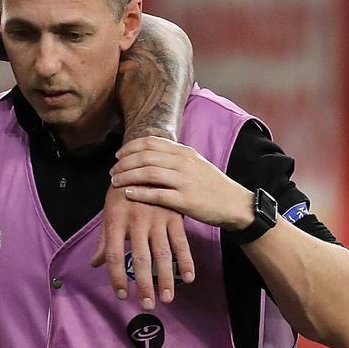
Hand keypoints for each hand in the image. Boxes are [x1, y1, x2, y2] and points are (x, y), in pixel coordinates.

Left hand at [90, 175, 195, 310]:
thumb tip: (94, 264)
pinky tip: (188, 278)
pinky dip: (185, 261)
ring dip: (165, 278)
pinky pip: (181, 243)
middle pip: (140, 258)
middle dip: (143, 284)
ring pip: (162, 254)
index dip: (116, 276)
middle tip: (146, 305)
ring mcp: (157, 218)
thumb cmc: (121, 193)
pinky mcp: (174, 216)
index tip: (121, 295)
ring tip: (166, 298)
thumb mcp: (108, 213)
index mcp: (115, 220)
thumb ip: (103, 240)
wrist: (143, 164)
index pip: (113, 254)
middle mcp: (136, 220)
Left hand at [110, 136, 253, 230]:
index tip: (118, 155)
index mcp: (184, 152)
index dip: (129, 147)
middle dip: (124, 163)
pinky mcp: (186, 200)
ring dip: (127, 176)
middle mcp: (184, 163)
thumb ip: (173, 156)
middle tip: (113, 170)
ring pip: (148, 174)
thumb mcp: (195, 163)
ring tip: (115, 181)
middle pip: (145, 157)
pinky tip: (127, 193)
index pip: (150, 143)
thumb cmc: (211, 184)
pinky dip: (139, 193)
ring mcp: (185, 181)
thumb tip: (147, 151)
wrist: (235, 204)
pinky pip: (156, 194)